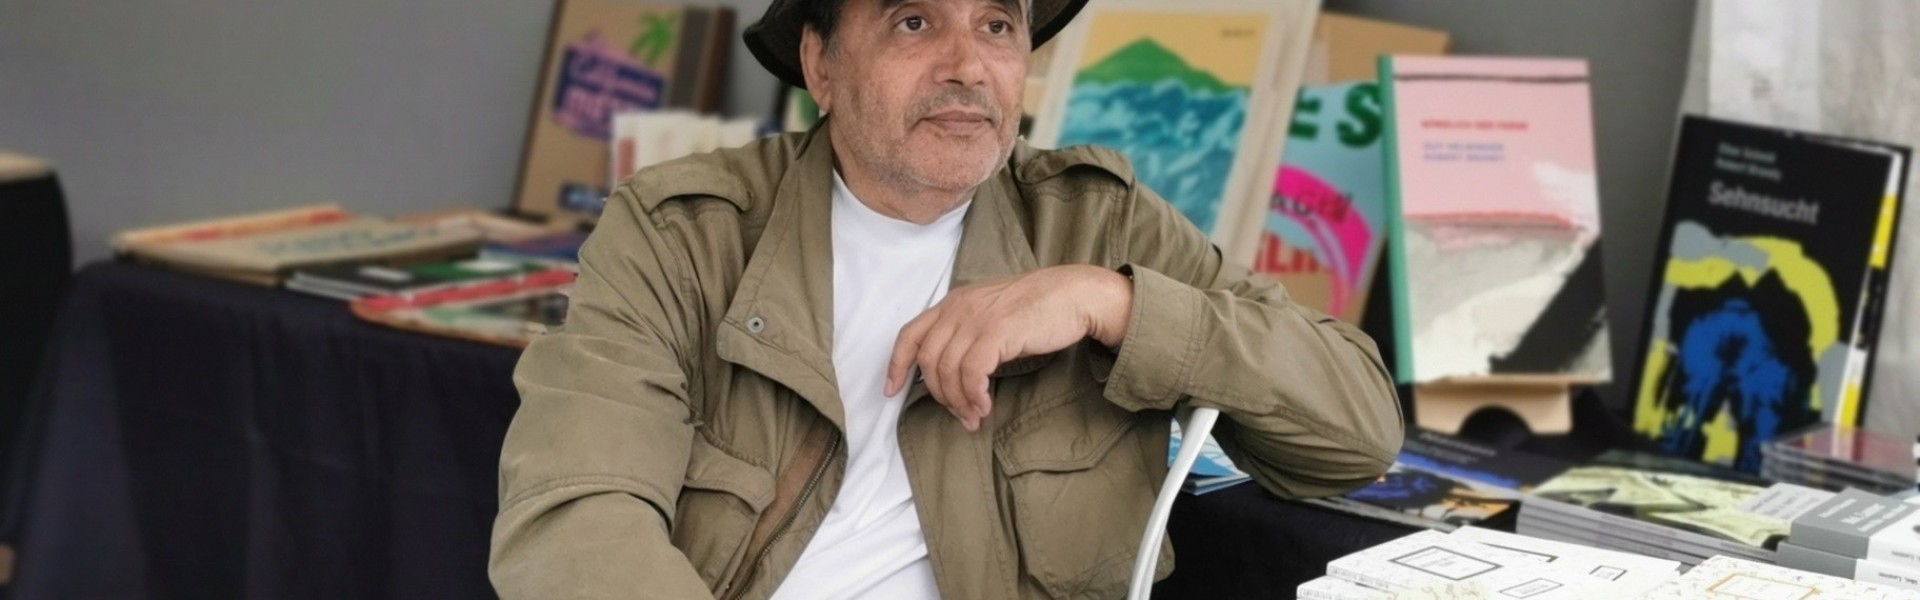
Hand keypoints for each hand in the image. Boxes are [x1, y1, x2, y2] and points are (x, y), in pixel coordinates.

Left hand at [884, 265, 1131, 430]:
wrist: (1073, 295)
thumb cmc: (1036, 310)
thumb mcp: (991, 315)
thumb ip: (968, 335)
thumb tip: (951, 376)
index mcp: (953, 303)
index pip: (910, 335)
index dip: (896, 365)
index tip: (892, 391)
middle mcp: (958, 308)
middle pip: (927, 361)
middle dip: (939, 396)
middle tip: (960, 415)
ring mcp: (976, 318)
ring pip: (948, 370)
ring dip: (959, 401)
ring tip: (976, 417)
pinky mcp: (996, 332)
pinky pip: (971, 372)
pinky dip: (973, 395)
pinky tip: (985, 405)